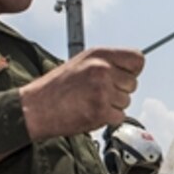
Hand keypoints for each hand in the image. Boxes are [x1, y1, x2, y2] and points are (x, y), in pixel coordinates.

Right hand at [20, 48, 144, 140]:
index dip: (132, 70)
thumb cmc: (57, 87)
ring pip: (127, 101)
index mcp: (99, 54)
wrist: (36, 108)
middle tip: (99, 93)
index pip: (137, 59)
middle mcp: (102, 69)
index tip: (123, 76)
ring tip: (92, 102)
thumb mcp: (82, 62)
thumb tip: (130, 69)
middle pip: (133, 83)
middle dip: (120, 91)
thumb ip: (107, 63)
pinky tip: (92, 112)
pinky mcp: (101, 110)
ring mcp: (102, 90)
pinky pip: (120, 117)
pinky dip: (108, 119)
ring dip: (113, 106)